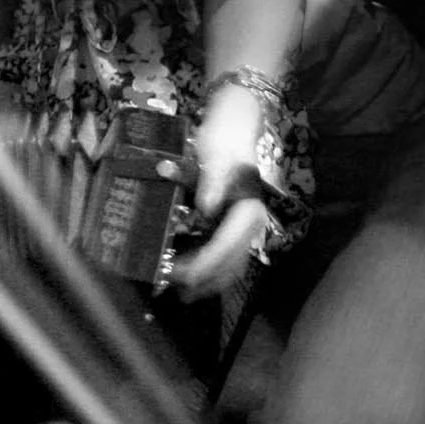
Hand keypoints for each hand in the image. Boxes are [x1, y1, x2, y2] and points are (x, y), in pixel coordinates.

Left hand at [173, 86, 272, 297]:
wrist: (235, 130)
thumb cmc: (224, 141)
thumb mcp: (216, 157)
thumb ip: (212, 183)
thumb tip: (206, 208)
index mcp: (249, 212)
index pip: (225, 248)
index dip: (202, 265)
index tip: (179, 273)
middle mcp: (251, 225)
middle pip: (229, 263)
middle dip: (202, 279)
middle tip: (172, 287)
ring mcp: (245, 229)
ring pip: (230, 266)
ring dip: (208, 281)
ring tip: (182, 293)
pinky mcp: (235, 228)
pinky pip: (226, 257)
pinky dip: (211, 270)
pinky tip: (193, 277)